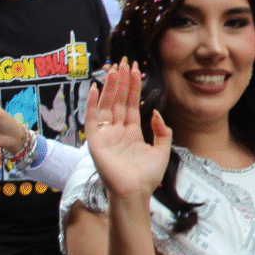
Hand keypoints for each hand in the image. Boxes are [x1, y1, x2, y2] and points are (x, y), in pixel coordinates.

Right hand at [86, 59, 171, 197]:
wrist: (136, 192)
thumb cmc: (148, 176)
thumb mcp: (162, 149)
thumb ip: (162, 130)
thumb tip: (156, 113)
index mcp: (131, 132)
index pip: (131, 104)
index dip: (133, 86)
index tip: (134, 68)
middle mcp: (117, 131)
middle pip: (118, 101)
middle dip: (121, 81)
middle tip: (124, 62)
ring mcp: (105, 135)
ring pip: (106, 105)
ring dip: (109, 87)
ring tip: (113, 70)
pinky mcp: (95, 141)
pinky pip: (91, 119)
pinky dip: (92, 104)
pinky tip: (95, 88)